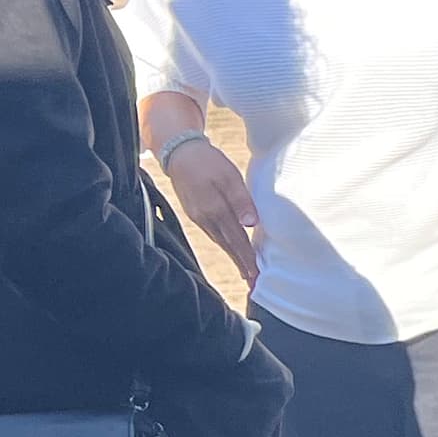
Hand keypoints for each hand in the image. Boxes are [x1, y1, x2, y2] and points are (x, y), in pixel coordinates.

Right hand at [156, 133, 261, 279]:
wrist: (180, 153)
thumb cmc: (209, 161)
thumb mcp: (229, 176)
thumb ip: (241, 200)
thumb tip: (250, 223)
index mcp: (215, 210)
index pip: (236, 240)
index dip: (247, 258)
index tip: (257, 275)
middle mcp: (205, 218)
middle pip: (228, 246)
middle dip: (242, 265)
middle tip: (254, 283)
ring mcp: (199, 217)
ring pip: (221, 241)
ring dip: (234, 257)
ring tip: (246, 272)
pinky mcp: (196, 214)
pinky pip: (214, 234)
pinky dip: (225, 244)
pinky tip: (233, 250)